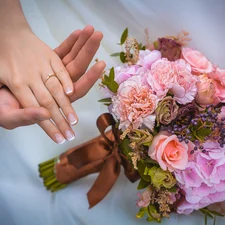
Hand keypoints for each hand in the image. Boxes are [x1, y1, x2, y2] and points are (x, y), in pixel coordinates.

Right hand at [0, 27, 104, 141]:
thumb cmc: (2, 108)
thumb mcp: (9, 116)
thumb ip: (27, 116)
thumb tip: (46, 114)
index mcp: (55, 99)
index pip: (76, 90)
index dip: (88, 79)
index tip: (101, 65)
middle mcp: (57, 86)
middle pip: (77, 68)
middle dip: (88, 52)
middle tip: (99, 35)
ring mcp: (53, 74)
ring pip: (71, 58)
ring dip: (81, 44)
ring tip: (92, 29)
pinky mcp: (47, 65)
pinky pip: (61, 52)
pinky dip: (69, 42)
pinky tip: (77, 32)